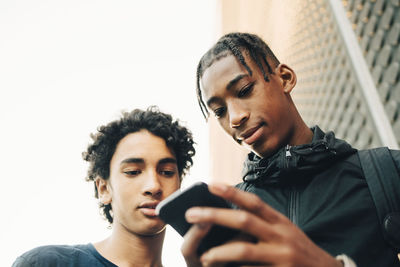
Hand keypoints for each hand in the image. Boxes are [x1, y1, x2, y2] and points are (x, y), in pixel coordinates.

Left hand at [181, 183, 342, 266]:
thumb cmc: (300, 252)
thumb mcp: (286, 232)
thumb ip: (264, 225)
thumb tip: (230, 219)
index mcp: (280, 221)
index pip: (253, 202)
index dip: (231, 192)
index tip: (210, 184)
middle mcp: (281, 235)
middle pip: (243, 220)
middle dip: (214, 216)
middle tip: (191, 213)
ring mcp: (282, 255)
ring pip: (244, 250)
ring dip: (220, 252)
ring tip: (204, 256)